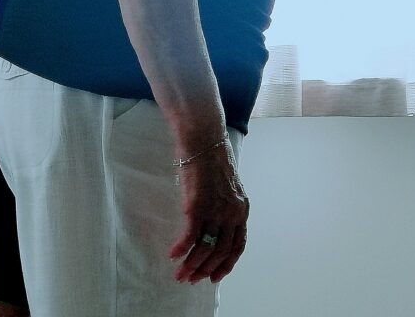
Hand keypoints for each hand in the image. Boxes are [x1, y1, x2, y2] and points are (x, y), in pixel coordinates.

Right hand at [168, 140, 248, 284]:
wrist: (202, 136)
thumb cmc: (211, 154)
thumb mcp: (226, 183)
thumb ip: (224, 203)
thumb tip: (213, 219)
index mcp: (242, 209)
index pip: (237, 246)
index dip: (226, 265)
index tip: (214, 276)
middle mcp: (232, 213)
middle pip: (220, 251)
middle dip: (204, 269)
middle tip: (191, 278)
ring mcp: (215, 210)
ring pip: (204, 248)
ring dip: (191, 264)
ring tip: (179, 274)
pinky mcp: (197, 205)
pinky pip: (190, 235)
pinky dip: (181, 248)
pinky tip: (173, 255)